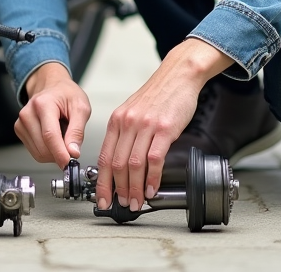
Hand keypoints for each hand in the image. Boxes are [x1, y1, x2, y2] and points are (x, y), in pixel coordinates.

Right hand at [15, 62, 90, 166]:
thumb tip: (73, 152)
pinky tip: (52, 137)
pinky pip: (35, 152)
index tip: (68, 163)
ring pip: (38, 153)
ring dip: (54, 153)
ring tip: (61, 134)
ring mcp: (21, 122)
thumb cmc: (66, 94)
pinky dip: (47, 150)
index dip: (59, 153)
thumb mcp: (81, 108)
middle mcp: (28, 113)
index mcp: (43, 104)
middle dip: (60, 153)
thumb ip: (78, 131)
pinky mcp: (19, 130)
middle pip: (43, 147)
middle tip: (71, 143)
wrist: (52, 87)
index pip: (49, 135)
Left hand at [95, 39, 232, 211]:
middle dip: (118, 190)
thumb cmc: (157, 95)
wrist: (178, 76)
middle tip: (122, 205)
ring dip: (134, 188)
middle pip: (117, 164)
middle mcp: (127, 123)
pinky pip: (154, 159)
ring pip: (134, 165)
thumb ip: (125, 135)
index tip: (102, 198)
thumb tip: (121, 164)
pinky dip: (152, 178)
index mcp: (117, 121)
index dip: (102, 182)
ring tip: (137, 201)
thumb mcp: (133, 112)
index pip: (104, 157)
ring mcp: (145, 126)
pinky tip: (152, 188)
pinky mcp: (164, 128)